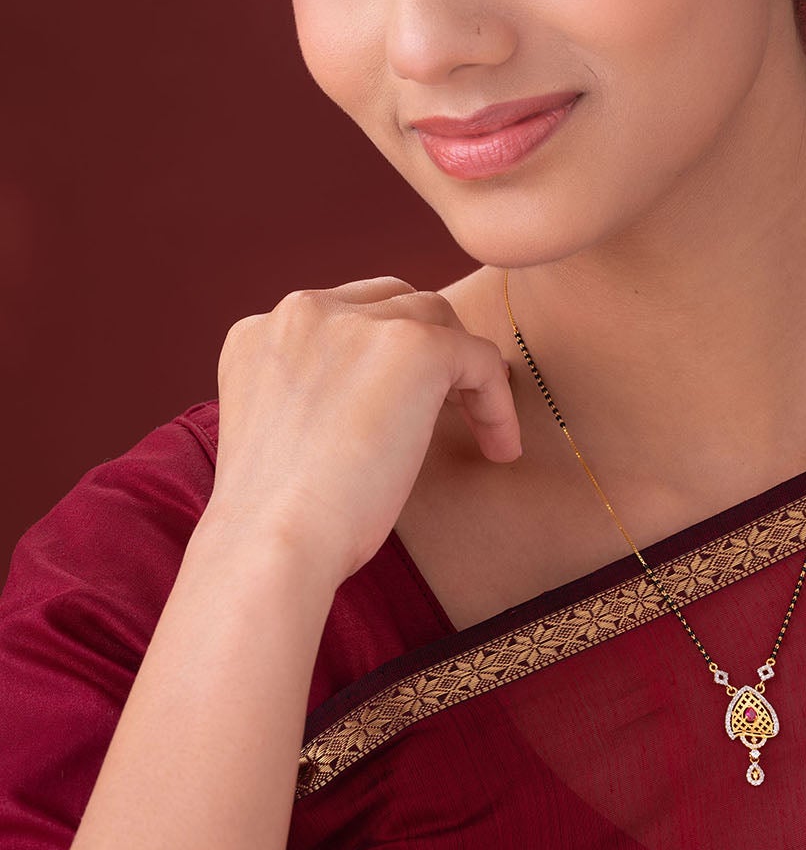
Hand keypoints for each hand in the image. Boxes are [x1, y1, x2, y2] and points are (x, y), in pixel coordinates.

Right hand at [205, 276, 522, 584]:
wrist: (272, 546)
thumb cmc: (277, 521)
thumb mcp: (284, 434)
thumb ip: (317, 394)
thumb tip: (381, 399)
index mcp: (262, 331)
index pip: (344, 317)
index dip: (383, 354)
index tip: (406, 402)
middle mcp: (304, 312)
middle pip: (394, 303)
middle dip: (427, 347)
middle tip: (448, 407)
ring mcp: (358, 322)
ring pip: (438, 322)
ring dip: (462, 373)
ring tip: (481, 430)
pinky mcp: (413, 346)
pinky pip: (478, 358)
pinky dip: (497, 402)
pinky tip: (499, 447)